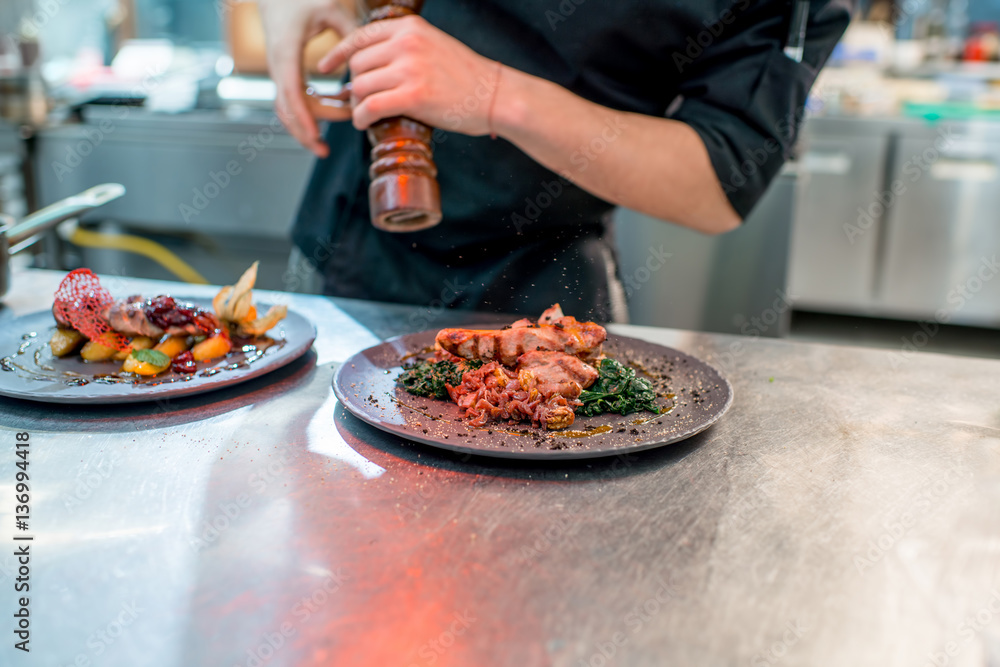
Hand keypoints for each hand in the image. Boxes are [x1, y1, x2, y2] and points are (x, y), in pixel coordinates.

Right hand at [258, 0, 355, 156]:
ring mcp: (280, 71)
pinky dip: (313, 109)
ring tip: (333, 134)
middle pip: (288, 109)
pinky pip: (294, 100)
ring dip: (307, 126)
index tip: (316, 136)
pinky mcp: (285, 72)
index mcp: (286, 52)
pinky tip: (338, 104)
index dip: (304, 117)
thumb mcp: (331, 9)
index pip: (292, 93)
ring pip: (287, 109)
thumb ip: (350, 34)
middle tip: (333, 141)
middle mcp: (278, 66)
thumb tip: (367, 61)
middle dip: (306, 131)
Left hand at [318, 15, 501, 133]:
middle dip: (353, 85)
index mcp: (410, 29)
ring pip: (359, 86)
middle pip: (357, 64)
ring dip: (356, 104)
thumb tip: (371, 64)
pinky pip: (370, 106)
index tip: (326, 66)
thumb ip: (405, 48)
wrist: (495, 95)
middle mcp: (406, 44)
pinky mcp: (412, 96)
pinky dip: (361, 117)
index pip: (360, 36)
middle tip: (360, 101)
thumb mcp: (434, 46)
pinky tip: (364, 123)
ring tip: (364, 114)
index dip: (338, 53)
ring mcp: (409, 69)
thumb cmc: (467, 78)